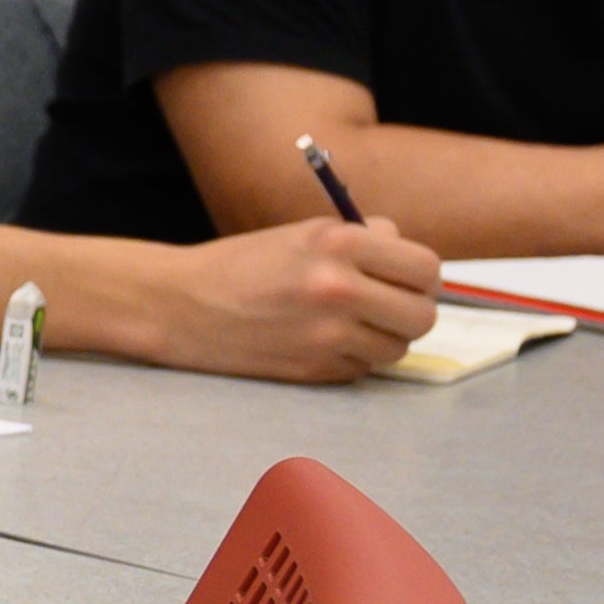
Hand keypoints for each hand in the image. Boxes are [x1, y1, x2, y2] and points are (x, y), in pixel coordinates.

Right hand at [146, 217, 442, 381]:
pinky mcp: (313, 369)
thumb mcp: (303, 233)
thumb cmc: (240, 265)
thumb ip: (363, 240)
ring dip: (382, 338)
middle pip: (422, 316)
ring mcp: (327, 335)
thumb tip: (407, 256)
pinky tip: (319, 341)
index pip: (425, 268)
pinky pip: (362, 369)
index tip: (407, 280)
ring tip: (348, 324)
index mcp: (339, 243)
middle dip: (410, 311)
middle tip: (387, 306)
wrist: (178, 304)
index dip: (421, 277)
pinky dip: (351, 358)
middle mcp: (339, 288)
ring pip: (396, 348)